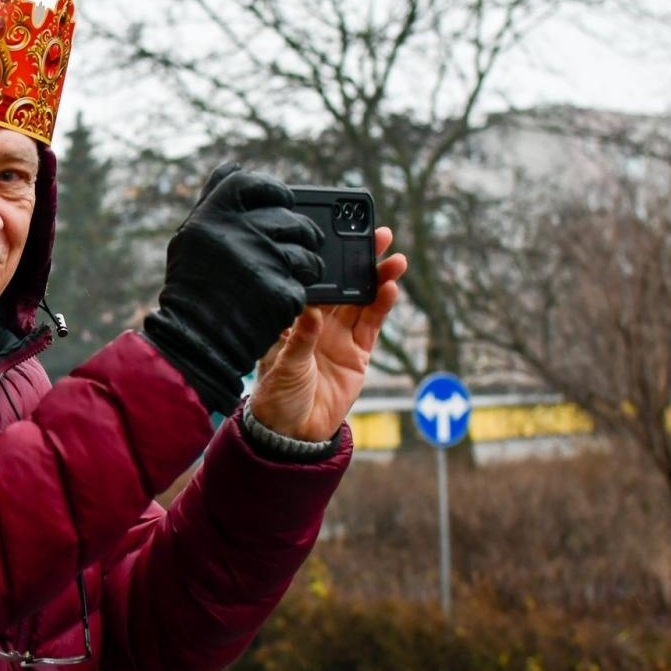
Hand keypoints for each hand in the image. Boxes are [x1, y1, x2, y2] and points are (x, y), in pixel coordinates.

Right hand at [141, 164, 324, 415]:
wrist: (196, 340)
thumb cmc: (192, 286)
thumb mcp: (192, 236)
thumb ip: (214, 199)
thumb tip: (235, 166)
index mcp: (216, 214)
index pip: (255, 185)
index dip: (274, 190)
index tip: (283, 200)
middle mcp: (241, 232)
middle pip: (290, 218)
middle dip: (300, 230)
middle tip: (299, 241)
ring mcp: (265, 262)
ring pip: (306, 251)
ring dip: (307, 262)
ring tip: (295, 272)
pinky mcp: (282, 291)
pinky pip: (304, 283)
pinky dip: (298, 290)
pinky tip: (282, 298)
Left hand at [249, 226, 406, 440]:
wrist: (293, 434)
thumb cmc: (276, 397)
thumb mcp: (284, 366)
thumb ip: (300, 339)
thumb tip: (311, 312)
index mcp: (294, 319)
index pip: (315, 283)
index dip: (329, 261)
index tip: (341, 238)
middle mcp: (317, 323)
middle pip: (343, 286)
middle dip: (361, 261)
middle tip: (378, 236)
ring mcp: (339, 337)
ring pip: (363, 301)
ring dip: (377, 280)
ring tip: (394, 259)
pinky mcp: (357, 355)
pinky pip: (372, 326)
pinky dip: (382, 307)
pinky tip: (390, 288)